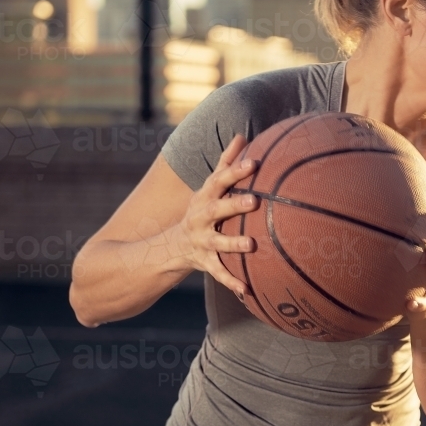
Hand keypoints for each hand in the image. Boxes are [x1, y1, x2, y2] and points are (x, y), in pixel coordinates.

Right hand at [177, 134, 260, 298]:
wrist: (171, 247)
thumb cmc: (201, 210)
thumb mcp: (209, 187)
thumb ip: (226, 162)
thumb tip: (242, 134)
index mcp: (205, 198)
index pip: (219, 180)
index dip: (235, 171)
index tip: (253, 163)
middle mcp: (200, 218)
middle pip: (216, 210)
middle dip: (233, 205)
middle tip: (254, 201)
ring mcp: (201, 241)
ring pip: (218, 243)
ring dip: (233, 244)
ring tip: (251, 245)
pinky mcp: (204, 262)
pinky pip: (219, 273)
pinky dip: (232, 282)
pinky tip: (247, 290)